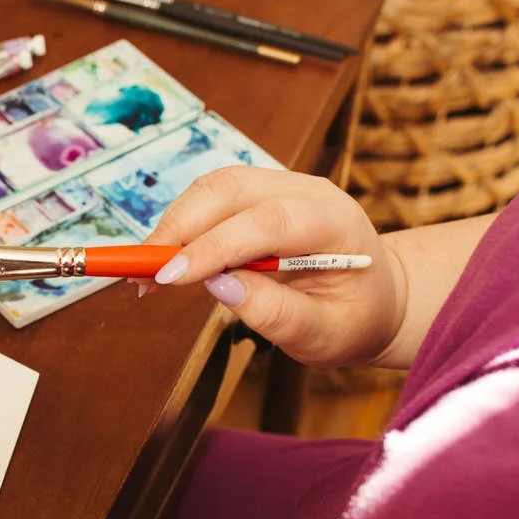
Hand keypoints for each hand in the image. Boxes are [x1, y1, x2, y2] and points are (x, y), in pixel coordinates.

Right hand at [143, 167, 406, 365]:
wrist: (377, 296)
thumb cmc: (354, 318)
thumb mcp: (324, 334)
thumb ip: (276, 312)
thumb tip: (217, 286)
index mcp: (335, 222)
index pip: (266, 221)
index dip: (212, 246)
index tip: (168, 277)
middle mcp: (308, 190)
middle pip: (230, 189)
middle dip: (178, 227)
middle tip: (142, 274)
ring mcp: (282, 184)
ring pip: (214, 185)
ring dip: (174, 222)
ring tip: (149, 272)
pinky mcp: (260, 192)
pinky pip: (212, 195)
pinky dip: (183, 222)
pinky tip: (168, 258)